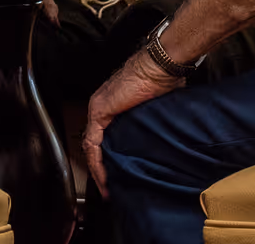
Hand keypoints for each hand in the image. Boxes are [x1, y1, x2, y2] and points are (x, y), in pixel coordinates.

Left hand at [84, 50, 181, 197]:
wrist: (160, 66)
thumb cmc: (163, 80)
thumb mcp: (156, 109)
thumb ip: (151, 123)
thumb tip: (161, 139)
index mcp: (115, 105)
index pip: (105, 137)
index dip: (108, 158)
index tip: (116, 177)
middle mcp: (103, 106)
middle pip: (97, 142)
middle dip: (102, 167)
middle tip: (110, 188)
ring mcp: (99, 107)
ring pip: (92, 144)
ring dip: (98, 168)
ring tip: (106, 188)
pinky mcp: (99, 110)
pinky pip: (93, 141)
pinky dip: (97, 161)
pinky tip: (103, 176)